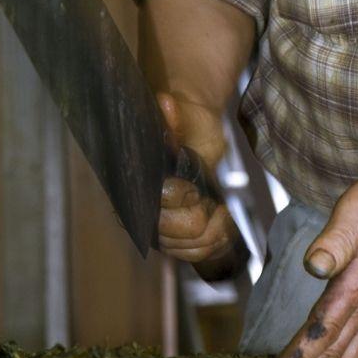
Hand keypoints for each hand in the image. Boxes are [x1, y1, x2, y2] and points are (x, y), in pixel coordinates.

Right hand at [156, 92, 241, 278]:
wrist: (195, 131)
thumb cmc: (186, 121)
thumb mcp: (181, 115)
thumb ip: (171, 116)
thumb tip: (166, 102)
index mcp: (134, 181)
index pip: (154, 205)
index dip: (178, 199)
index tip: (192, 188)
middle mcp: (139, 209)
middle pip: (169, 234)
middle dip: (197, 217)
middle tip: (207, 198)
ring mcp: (158, 227)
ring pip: (185, 248)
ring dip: (210, 231)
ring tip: (220, 211)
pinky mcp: (177, 238)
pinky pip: (195, 255)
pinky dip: (214, 244)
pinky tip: (223, 227)